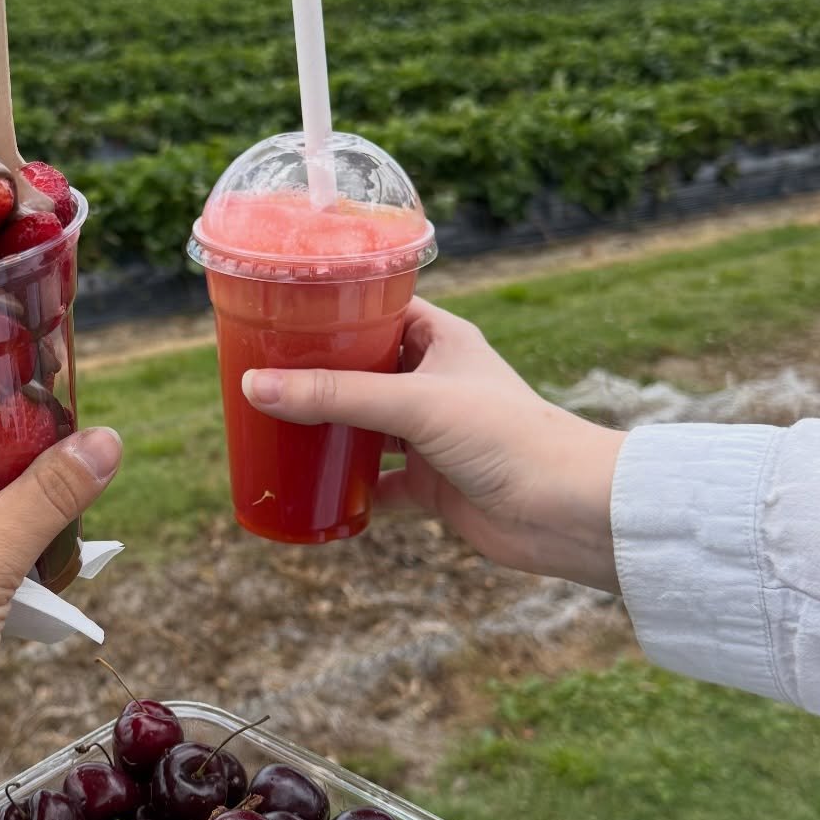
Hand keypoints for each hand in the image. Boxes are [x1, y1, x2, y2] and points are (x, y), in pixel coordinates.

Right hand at [242, 299, 622, 592]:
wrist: (565, 512)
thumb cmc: (507, 437)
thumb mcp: (414, 404)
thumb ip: (335, 395)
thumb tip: (253, 386)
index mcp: (440, 339)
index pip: (377, 307)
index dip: (334, 307)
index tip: (281, 311)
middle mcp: (435, 381)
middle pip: (362, 369)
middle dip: (317, 374)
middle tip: (261, 372)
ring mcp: (431, 434)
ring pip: (365, 425)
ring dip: (327, 430)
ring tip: (271, 424)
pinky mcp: (431, 483)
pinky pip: (376, 482)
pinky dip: (346, 486)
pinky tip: (311, 487)